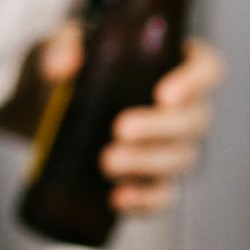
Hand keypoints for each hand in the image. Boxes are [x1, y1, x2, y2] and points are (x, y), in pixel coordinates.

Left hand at [38, 20, 224, 214]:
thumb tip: (65, 66)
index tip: (164, 95)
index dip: (195, 82)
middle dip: (160, 127)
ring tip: (107, 162)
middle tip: (120, 129)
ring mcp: (172, 148)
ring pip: (181, 159)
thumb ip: (59, 49)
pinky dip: (145, 201)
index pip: (208, 70)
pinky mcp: (153, 182)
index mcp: (173, 65)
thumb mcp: (56, 50)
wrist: (42, 119)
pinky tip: (118, 198)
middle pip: (197, 120)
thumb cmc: (66, 74)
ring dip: (147, 163)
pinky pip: (163, 197)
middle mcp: (183, 108)